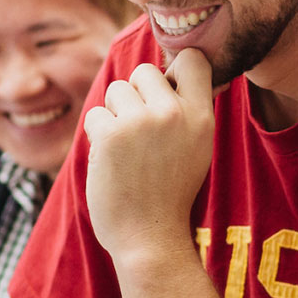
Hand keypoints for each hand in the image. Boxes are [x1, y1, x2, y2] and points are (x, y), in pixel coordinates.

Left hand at [83, 48, 214, 264]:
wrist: (149, 237)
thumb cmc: (169, 195)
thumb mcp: (197, 149)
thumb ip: (189, 112)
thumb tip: (174, 72)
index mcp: (202, 116)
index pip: (192, 59)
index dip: (173, 69)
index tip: (165, 91)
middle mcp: (174, 113)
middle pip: (144, 71)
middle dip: (135, 96)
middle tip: (139, 133)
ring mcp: (141, 121)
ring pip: (115, 90)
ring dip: (113, 115)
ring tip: (126, 150)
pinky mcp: (111, 133)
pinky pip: (95, 115)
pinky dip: (97, 137)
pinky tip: (110, 162)